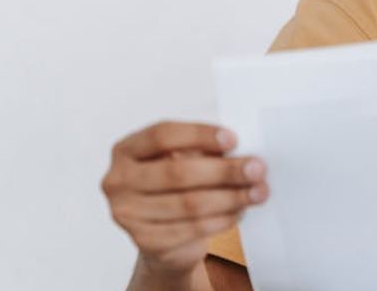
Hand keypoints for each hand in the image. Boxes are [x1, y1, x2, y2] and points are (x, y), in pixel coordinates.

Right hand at [101, 121, 268, 283]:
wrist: (163, 237)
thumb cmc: (176, 187)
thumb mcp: (183, 159)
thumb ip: (203, 151)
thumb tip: (243, 153)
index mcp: (126, 150)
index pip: (162, 135)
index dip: (199, 135)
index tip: (234, 139)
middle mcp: (118, 181)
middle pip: (177, 172)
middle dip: (224, 170)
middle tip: (257, 168)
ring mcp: (127, 214)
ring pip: (188, 204)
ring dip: (231, 197)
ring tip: (258, 192)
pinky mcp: (145, 241)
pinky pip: (192, 229)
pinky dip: (222, 219)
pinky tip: (240, 210)